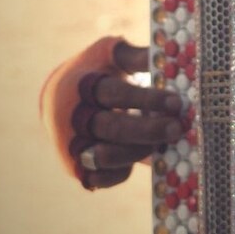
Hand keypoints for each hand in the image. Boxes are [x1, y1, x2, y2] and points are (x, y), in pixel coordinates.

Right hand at [40, 36, 183, 190]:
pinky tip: (143, 158)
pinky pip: (102, 179)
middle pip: (111, 128)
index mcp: (81, 86)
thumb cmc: (95, 71)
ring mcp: (72, 145)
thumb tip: (174, 56)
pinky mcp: (76, 169)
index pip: (114, 93)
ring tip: (164, 143)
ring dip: (137, 152)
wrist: (57, 98)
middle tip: (178, 129)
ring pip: (105, 157)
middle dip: (147, 131)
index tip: (176, 102)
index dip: (146, 99)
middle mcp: (72, 118)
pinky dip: (122, 172)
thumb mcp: (109, 54)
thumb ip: (136, 56)